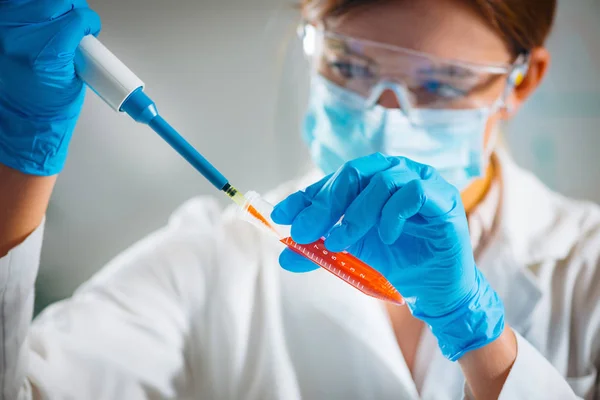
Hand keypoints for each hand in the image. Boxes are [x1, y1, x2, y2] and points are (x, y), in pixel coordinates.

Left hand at [0, 0, 100, 175]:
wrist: (23, 116)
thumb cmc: (49, 106)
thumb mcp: (75, 78)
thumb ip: (79, 47)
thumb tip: (84, 28)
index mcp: (44, 52)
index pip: (76, 18)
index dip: (90, 22)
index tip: (92, 28)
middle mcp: (18, 36)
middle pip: (56, 1)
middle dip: (73, 9)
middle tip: (78, 22)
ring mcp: (4, 29)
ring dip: (52, 7)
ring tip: (59, 21)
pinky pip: (16, 6)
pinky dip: (31, 9)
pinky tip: (40, 21)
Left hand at [272, 153, 503, 360]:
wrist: (433, 289)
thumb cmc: (394, 262)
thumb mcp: (349, 254)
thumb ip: (319, 250)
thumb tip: (284, 256)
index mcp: (370, 181)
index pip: (333, 181)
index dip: (305, 197)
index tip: (281, 216)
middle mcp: (393, 173)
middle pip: (354, 174)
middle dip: (325, 204)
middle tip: (305, 232)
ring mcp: (420, 180)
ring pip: (381, 181)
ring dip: (355, 213)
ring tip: (340, 242)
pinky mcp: (442, 197)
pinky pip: (413, 192)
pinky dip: (392, 214)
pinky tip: (385, 237)